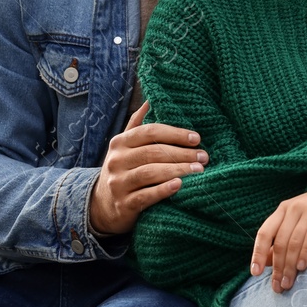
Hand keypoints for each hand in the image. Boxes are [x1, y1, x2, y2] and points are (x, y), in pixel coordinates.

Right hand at [87, 101, 207, 235]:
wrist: (102, 206)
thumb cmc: (123, 170)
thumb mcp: (124, 146)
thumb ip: (136, 124)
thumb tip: (150, 100)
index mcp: (119, 142)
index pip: (149, 132)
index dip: (174, 133)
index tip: (196, 138)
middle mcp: (117, 160)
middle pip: (153, 152)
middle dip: (182, 153)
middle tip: (204, 157)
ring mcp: (119, 183)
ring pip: (150, 173)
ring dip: (177, 170)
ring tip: (198, 170)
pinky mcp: (124, 204)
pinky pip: (146, 195)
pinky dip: (164, 189)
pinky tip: (179, 185)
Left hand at [250, 189, 306, 292]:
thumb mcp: (296, 222)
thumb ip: (280, 240)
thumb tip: (265, 264)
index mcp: (282, 210)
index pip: (264, 233)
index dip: (257, 253)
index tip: (255, 273)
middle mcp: (293, 208)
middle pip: (279, 242)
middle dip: (277, 267)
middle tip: (279, 286)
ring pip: (294, 241)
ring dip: (290, 265)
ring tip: (289, 282)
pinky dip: (306, 252)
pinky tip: (303, 267)